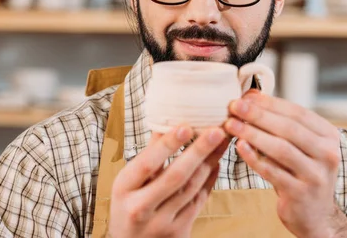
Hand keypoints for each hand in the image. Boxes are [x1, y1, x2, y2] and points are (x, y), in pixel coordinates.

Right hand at [108, 125, 228, 237]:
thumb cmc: (129, 204)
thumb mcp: (127, 182)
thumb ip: (148, 154)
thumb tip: (165, 120)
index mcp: (124, 189)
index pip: (147, 164)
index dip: (168, 145)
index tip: (186, 126)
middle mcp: (140, 208)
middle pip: (175, 176)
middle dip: (198, 152)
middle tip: (216, 131)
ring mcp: (161, 223)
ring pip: (192, 188)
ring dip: (210, 162)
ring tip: (222, 142)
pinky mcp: (179, 232)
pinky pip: (199, 201)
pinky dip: (210, 180)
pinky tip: (217, 162)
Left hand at [224, 90, 346, 237]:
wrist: (316, 214)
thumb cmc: (302, 172)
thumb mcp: (301, 146)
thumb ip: (281, 123)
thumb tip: (252, 95)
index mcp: (329, 136)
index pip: (298, 113)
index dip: (271, 103)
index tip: (247, 96)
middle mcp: (328, 154)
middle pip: (289, 128)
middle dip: (258, 115)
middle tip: (234, 106)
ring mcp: (316, 175)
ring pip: (280, 149)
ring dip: (252, 134)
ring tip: (231, 124)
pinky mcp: (300, 193)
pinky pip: (272, 172)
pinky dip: (254, 158)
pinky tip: (240, 147)